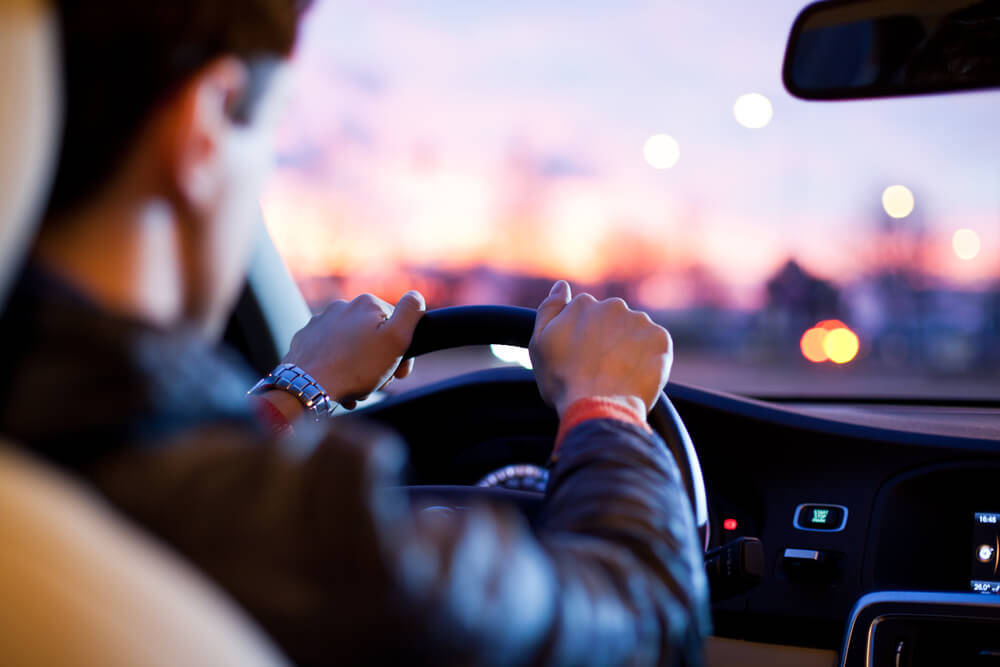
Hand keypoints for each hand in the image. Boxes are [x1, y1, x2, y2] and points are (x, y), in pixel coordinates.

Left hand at [283, 291, 425, 410]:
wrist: (308, 387)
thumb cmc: (355, 368)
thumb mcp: (395, 340)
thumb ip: (410, 312)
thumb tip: (415, 296)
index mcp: (366, 303)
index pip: (396, 324)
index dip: (401, 350)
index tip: (398, 371)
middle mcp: (341, 307)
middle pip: (372, 336)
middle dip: (378, 360)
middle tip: (376, 381)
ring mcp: (320, 323)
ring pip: (351, 346)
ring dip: (357, 367)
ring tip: (355, 387)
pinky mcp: (305, 340)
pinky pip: (329, 353)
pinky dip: (337, 368)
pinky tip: (338, 384)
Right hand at [529, 281, 671, 417]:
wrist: (598, 407)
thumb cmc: (563, 381)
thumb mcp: (539, 344)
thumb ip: (549, 309)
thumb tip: (561, 285)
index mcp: (583, 304)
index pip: (586, 314)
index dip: (583, 338)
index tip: (582, 358)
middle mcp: (613, 306)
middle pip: (612, 320)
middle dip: (608, 338)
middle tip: (600, 368)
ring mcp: (639, 321)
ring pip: (635, 331)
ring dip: (630, 347)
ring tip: (619, 375)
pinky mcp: (660, 339)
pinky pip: (656, 344)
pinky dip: (649, 358)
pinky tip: (635, 375)